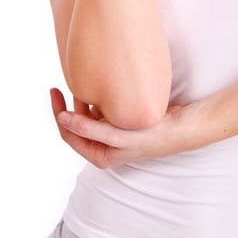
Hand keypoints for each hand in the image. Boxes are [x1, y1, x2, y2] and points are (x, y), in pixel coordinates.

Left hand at [50, 88, 203, 167]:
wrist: (183, 128)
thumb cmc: (154, 135)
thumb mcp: (119, 134)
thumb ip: (90, 128)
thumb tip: (62, 119)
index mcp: (100, 155)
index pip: (69, 135)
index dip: (58, 114)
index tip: (55, 92)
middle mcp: (104, 147)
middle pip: (75, 126)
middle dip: (67, 107)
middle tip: (60, 85)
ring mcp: (112, 135)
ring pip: (88, 117)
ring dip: (82, 101)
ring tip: (80, 82)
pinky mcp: (122, 123)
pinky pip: (101, 111)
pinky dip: (96, 99)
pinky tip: (98, 86)